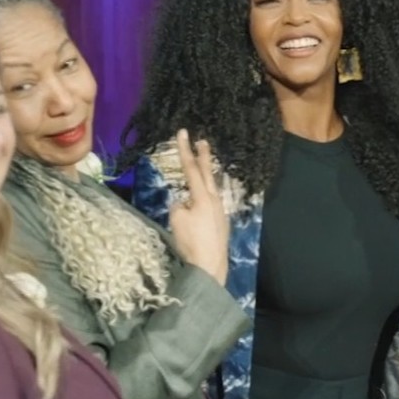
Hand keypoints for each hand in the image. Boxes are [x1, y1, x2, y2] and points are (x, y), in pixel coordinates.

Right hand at [167, 128, 229, 284]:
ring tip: (201, 169)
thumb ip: (180, 205)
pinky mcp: (221, 224)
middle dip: (203, 156)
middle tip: (203, 140)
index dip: (185, 150)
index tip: (183, 132)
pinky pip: (211, 206)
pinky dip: (204, 200)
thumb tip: (185, 204)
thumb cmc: (191, 241)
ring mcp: (220, 212)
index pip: (191, 168)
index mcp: (202, 197)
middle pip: (207, 174)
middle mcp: (214, 201)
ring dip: (205, 178)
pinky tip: (198, 207)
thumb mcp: (176, 219)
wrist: (209, 265)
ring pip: (211, 190)